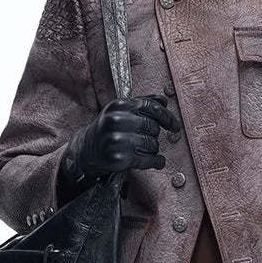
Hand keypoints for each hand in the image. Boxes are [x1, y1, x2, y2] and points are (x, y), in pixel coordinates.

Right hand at [60, 95, 179, 187]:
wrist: (87, 149)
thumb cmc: (108, 129)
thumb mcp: (120, 111)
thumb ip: (141, 104)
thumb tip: (164, 100)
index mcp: (119, 105)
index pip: (151, 107)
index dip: (167, 117)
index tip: (175, 125)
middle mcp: (117, 121)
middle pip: (153, 127)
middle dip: (154, 135)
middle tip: (148, 139)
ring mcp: (117, 140)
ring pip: (152, 144)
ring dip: (153, 149)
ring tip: (145, 150)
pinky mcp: (119, 158)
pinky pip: (147, 159)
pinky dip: (156, 162)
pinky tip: (158, 162)